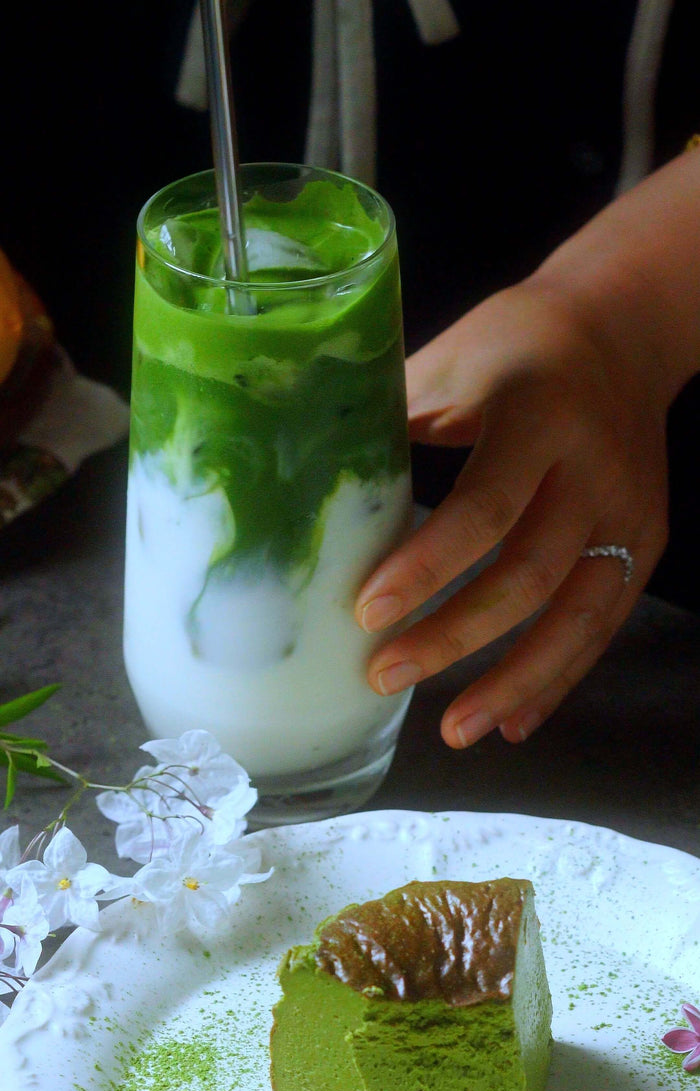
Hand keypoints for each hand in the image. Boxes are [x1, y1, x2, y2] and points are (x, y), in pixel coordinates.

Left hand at [355, 277, 669, 746]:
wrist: (623, 328)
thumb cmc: (515, 342)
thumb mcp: (449, 362)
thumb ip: (391, 423)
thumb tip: (302, 489)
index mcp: (539, 415)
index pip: (485, 507)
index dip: (425, 567)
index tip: (366, 613)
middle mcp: (594, 470)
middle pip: (530, 576)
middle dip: (455, 637)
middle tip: (384, 676)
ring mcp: (630, 511)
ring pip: (578, 617)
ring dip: (514, 682)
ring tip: (455, 731)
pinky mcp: (646, 541)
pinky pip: (602, 624)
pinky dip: (557, 678)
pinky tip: (513, 720)